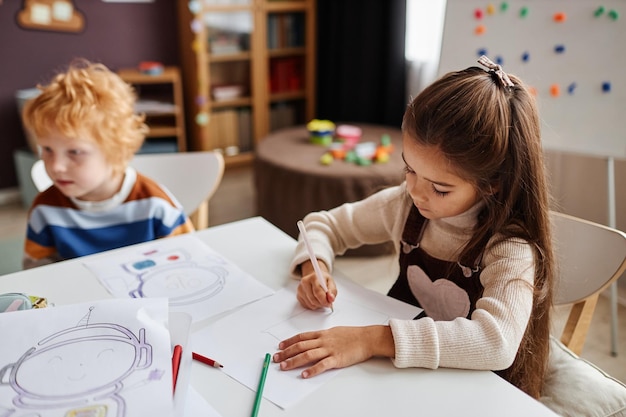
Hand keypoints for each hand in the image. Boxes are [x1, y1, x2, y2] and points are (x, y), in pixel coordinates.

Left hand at [273, 325, 393, 377]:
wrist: (366, 338)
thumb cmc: (352, 335)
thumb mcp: (335, 331)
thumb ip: (323, 336)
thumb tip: (313, 340)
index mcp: (322, 333)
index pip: (301, 337)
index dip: (289, 341)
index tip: (280, 346)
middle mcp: (323, 340)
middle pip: (300, 346)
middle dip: (286, 353)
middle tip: (276, 358)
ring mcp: (329, 349)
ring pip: (307, 355)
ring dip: (294, 361)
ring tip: (284, 366)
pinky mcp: (337, 359)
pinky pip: (322, 365)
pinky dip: (312, 370)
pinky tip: (304, 375)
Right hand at [297, 260, 336, 309]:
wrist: (314, 276)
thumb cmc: (323, 280)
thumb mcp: (331, 282)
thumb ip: (332, 291)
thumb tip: (331, 299)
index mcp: (314, 277)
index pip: (317, 292)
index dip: (324, 300)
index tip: (329, 303)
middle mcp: (305, 282)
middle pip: (313, 299)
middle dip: (321, 304)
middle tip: (327, 302)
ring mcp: (300, 289)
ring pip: (310, 304)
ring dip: (318, 305)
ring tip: (321, 299)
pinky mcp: (298, 295)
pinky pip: (307, 306)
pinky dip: (313, 305)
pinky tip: (315, 299)